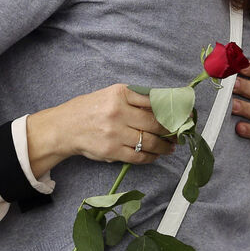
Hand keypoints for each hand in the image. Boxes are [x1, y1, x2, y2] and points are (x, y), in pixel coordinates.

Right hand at [26, 84, 173, 176]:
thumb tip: (164, 109)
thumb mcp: (110, 95)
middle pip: (155, 122)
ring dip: (164, 146)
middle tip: (179, 132)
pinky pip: (138, 156)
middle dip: (171, 129)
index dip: (173, 109)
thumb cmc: (89, 109)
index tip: (185, 114)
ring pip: (149, 141)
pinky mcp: (111, 151)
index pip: (154, 101)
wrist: (64, 128)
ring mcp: (115, 132)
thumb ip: (134, 100)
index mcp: (120, 93)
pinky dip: (150, 157)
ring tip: (170, 146)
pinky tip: (155, 155)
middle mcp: (118, 111)